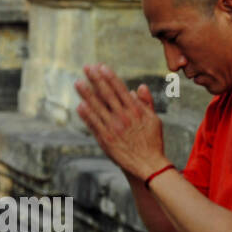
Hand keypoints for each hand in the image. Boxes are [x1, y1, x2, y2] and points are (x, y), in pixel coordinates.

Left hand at [75, 64, 166, 180]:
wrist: (148, 165)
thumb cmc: (152, 141)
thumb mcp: (154, 120)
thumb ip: (146, 103)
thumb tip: (139, 87)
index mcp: (136, 111)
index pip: (120, 89)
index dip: (110, 77)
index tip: (101, 66)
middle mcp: (124, 117)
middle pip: (107, 94)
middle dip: (96, 80)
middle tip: (86, 68)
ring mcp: (114, 128)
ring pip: (98, 108)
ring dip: (87, 94)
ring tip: (78, 82)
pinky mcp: (106, 139)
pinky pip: (94, 124)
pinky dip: (87, 115)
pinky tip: (80, 105)